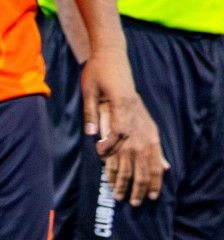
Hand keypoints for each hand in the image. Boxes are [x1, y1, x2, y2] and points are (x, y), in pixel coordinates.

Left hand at [82, 46, 167, 204]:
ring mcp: (145, 118)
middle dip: (130, 175)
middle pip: (136, 149)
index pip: (119, 132)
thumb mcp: (88, 88)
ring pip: (150, 152)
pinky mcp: (147, 119)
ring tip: (144, 195)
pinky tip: (162, 172)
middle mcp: (136, 113)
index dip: (110, 147)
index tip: (100, 155)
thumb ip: (90, 112)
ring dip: (147, 175)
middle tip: (121, 195)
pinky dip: (158, 160)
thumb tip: (92, 136)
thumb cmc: (97, 71)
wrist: (112, 55)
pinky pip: (156, 145)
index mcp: (121, 104)